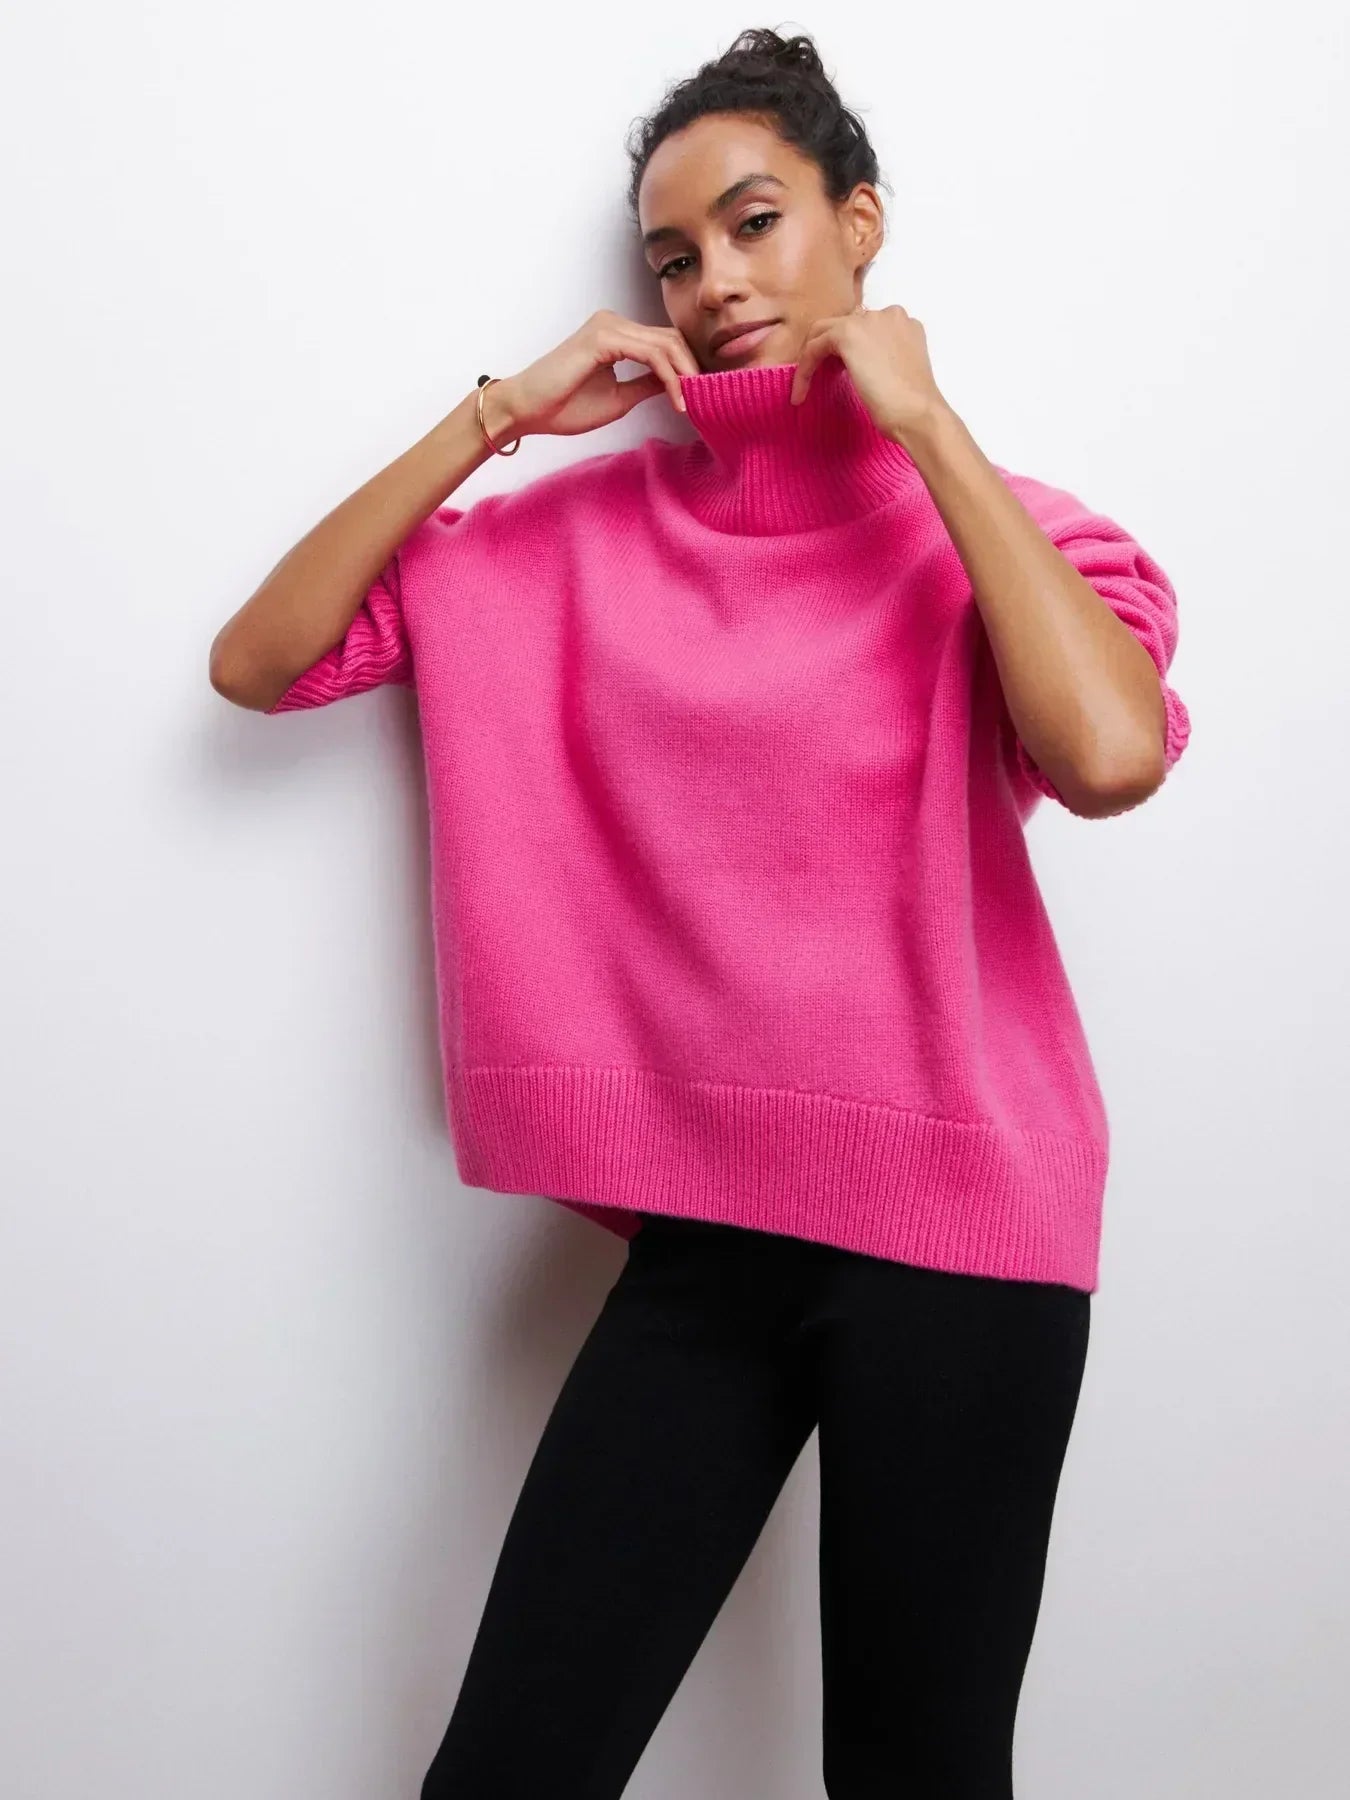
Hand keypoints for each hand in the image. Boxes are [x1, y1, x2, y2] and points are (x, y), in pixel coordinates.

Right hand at [487, 311, 700, 441]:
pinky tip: (677, 398)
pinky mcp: (603, 338)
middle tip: (707, 398)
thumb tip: (677, 383)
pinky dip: (669, 376)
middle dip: (692, 369)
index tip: (702, 396)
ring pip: (665, 344)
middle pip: (671, 339)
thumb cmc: (564, 406)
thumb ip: (647, 385)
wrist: (528, 409)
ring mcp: (608, 326)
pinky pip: (650, 354)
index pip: (665, 344)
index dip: (687, 368)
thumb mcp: (619, 397)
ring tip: (694, 402)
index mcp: (617, 335)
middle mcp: (614, 323)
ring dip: (685, 374)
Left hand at [788, 304, 950, 445]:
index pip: (864, 326)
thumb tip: (860, 364)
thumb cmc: (912, 406)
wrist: (917, 413)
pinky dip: (804, 370)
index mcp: (903, 323)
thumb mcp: (898, 372)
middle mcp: (887, 314)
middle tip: (816, 376)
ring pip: (824, 332)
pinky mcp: (847, 334)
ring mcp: (867, 320)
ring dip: (811, 359)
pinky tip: (800, 394)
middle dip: (826, 348)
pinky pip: (813, 348)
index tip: (837, 373)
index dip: (847, 349)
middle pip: (843, 323)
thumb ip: (881, 358)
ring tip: (804, 387)